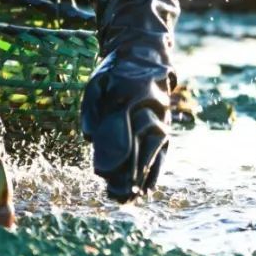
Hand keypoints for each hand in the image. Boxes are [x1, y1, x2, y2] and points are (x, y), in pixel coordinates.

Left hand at [81, 52, 170, 201]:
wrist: (144, 55)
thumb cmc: (113, 73)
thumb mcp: (96, 85)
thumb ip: (91, 110)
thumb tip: (90, 138)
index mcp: (128, 95)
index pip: (120, 128)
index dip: (112, 152)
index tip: (102, 172)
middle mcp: (148, 108)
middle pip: (138, 144)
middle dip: (127, 172)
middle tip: (115, 195)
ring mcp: (160, 117)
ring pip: (152, 151)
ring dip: (142, 177)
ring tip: (130, 199)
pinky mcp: (165, 125)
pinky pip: (163, 151)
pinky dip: (156, 171)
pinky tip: (147, 189)